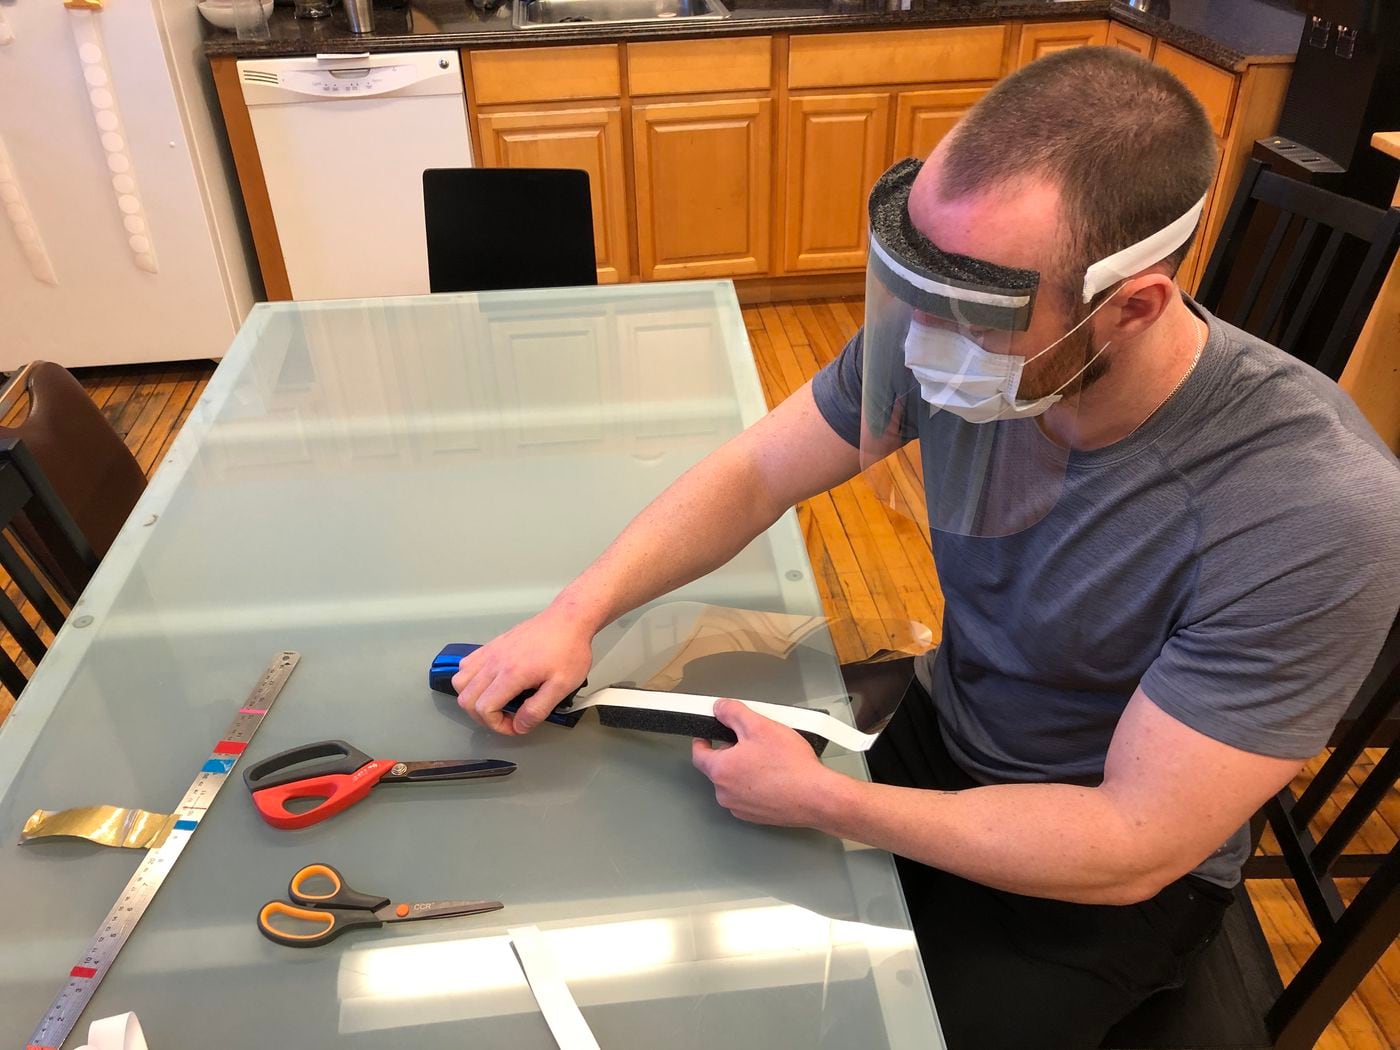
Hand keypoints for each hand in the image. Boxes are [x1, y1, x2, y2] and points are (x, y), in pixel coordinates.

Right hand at [452, 608, 592, 734]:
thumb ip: (538, 709)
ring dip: (472, 698)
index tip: (516, 725)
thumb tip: (519, 726)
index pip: (484, 708)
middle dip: (483, 717)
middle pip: (466, 699)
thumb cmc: (569, 649)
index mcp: (512, 674)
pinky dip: (470, 679)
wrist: (568, 619)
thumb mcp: (562, 686)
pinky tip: (491, 683)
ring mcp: (490, 651)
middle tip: (506, 718)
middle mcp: (494, 662)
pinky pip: (466, 665)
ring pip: (460, 681)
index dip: (497, 725)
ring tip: (495, 702)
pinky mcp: (492, 645)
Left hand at [691, 700, 840, 827]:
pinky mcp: (756, 816)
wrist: (816, 797)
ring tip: (770, 761)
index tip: (708, 734)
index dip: (703, 740)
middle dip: (732, 753)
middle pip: (719, 767)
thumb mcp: (760, 726)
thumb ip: (733, 713)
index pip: (698, 753)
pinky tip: (776, 777)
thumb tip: (720, 708)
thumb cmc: (791, 766)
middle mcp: (725, 793)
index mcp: (721, 770)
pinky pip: (749, 796)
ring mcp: (740, 807)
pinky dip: (757, 786)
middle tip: (754, 743)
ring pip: (734, 782)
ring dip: (745, 770)